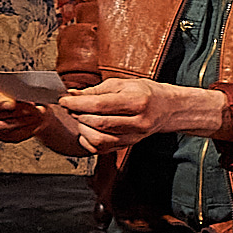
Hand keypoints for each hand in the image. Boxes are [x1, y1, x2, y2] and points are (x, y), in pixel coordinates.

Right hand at [0, 78, 50, 144]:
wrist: (22, 98)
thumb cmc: (15, 86)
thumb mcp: (14, 81)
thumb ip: (13, 89)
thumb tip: (16, 102)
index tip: (12, 104)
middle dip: (15, 112)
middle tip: (33, 109)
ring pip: (1, 127)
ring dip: (22, 122)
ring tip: (38, 116)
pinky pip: (9, 136)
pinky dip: (25, 130)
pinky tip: (36, 124)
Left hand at [57, 79, 226, 153]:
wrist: (168, 109)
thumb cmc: (146, 93)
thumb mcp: (124, 84)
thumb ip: (96, 90)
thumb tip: (72, 94)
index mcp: (138, 101)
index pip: (100, 105)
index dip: (77, 103)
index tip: (64, 100)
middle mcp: (138, 121)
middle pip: (98, 123)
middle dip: (78, 115)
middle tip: (72, 107)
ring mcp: (134, 136)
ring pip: (99, 140)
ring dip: (83, 129)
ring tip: (82, 119)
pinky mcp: (129, 145)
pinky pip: (102, 149)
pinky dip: (89, 141)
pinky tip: (89, 131)